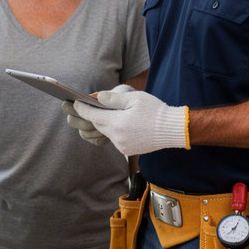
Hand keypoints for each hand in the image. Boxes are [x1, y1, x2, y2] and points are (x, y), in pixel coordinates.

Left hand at [65, 87, 187, 156]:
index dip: (82, 109)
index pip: (92, 116)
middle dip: (92, 116)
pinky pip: (115, 139)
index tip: (75, 103)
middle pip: (97, 125)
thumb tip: (97, 98)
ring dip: (104, 124)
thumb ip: (113, 98)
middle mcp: (117, 137)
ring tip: (105, 113)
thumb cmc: (155, 111)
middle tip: (85, 106)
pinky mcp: (127, 150)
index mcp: (117, 123)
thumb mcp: (134, 99)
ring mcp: (122, 146)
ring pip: (106, 132)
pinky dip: (114, 131)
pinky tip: (120, 123)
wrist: (173, 130)